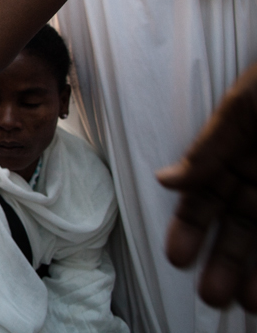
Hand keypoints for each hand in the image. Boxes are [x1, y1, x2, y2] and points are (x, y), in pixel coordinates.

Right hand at [158, 62, 256, 310]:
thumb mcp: (243, 108)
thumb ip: (209, 148)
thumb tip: (166, 180)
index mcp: (234, 150)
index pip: (205, 197)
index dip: (190, 228)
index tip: (177, 257)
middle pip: (238, 225)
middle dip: (225, 261)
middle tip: (212, 296)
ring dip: (255, 269)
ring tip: (245, 303)